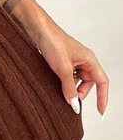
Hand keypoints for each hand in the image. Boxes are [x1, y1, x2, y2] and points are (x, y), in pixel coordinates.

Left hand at [10, 0, 108, 118]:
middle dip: (80, 92)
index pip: (102, 82)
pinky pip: (66, 75)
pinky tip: (54, 82)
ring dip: (70, 86)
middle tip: (70, 100)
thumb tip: (75, 105)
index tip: (100, 111)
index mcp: (89, 59)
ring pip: (76, 80)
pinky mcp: (60, 59)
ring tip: (59, 88)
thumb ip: (70, 88)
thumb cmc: (52, 41)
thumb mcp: (63, 68)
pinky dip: (62, 81)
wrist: (36, 28)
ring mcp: (71, 59)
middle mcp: (83, 59)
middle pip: (88, 83)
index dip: (103, 97)